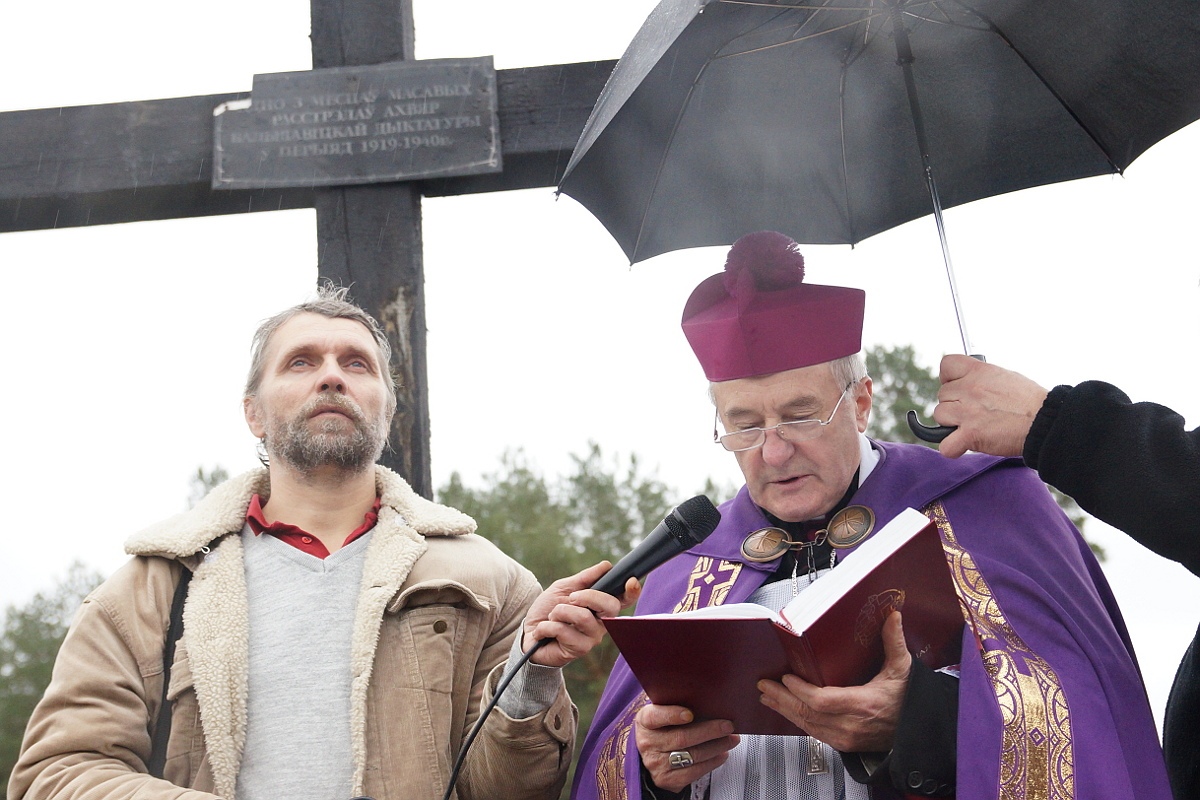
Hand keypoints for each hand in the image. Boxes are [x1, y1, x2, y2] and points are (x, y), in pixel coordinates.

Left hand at [522, 561, 639, 667]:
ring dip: (560, 611)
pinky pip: (564, 630)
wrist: (528, 634)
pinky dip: (547, 625)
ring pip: (583, 617)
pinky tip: (544, 632)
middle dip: (588, 596)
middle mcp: (602, 624)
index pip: (624, 600)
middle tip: (571, 598)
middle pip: (610, 606)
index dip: (632, 591)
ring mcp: (592, 638)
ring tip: (552, 616)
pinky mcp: (578, 650)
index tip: (631, 581)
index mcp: (601, 607)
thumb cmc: (548, 610)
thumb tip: (606, 565)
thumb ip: (585, 578)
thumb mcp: (564, 588)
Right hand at [635, 704, 739, 792]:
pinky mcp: (667, 779)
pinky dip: (712, 762)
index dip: (672, 715)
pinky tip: (722, 754)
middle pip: (681, 738)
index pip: (655, 717)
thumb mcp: (663, 712)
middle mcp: (647, 743)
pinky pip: (694, 772)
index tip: (690, 714)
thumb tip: (710, 703)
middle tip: (728, 725)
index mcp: (645, 721)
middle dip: (709, 731)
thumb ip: (678, 705)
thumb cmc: (665, 727)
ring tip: (731, 739)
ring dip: (716, 747)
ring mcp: (656, 763)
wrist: (654, 753)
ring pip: (691, 755)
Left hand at [758, 611, 911, 752]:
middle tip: (764, 685)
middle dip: (783, 698)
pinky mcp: (843, 744)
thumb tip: (893, 616)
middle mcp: (851, 725)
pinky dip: (797, 721)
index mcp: (864, 704)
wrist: (918, 732)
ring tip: (767, 697)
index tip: (786, 677)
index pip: (822, 701)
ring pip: (807, 725)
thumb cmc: (910, 701)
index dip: (801, 691)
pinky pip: (814, 733)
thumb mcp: (903, 669)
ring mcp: (846, 737)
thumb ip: (894, 641)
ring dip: (785, 710)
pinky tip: (786, 711)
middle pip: (808, 713)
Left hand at [934, 354, 1048, 458]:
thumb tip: (968, 382)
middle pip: (942, 395)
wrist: (1045, 422)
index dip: (949, 377)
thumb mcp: (1005, 376)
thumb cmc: (1030, 402)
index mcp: (978, 371)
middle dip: (955, 404)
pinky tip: (965, 444)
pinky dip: (953, 448)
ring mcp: (967, 412)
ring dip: (952, 424)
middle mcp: (969, 388)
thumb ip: (981, 378)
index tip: (958, 386)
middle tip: (976, 411)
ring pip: (940, 416)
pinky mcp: (970, 434)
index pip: (947, 365)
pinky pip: (945, 445)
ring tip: (975, 426)